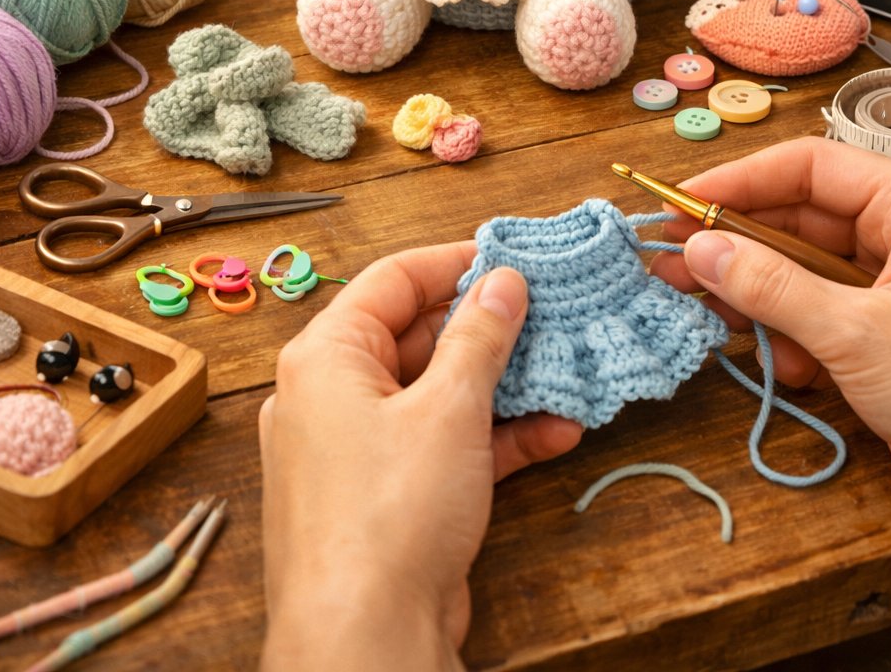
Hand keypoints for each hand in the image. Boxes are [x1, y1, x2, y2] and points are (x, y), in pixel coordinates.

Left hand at [259, 242, 581, 669]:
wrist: (365, 640)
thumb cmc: (389, 514)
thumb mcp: (449, 408)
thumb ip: (480, 336)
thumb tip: (503, 281)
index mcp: (325, 357)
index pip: (393, 279)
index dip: (455, 263)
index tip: (512, 257)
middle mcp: (331, 397)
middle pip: (418, 336)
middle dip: (489, 330)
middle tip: (551, 313)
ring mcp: (358, 451)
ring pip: (437, 395)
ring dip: (503, 386)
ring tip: (565, 370)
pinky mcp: (388, 498)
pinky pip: (442, 446)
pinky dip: (493, 438)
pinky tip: (557, 432)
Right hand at [650, 137, 890, 563]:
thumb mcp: (855, 333)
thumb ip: (771, 288)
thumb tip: (699, 249)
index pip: (813, 167)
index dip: (742, 181)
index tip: (682, 203)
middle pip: (803, 221)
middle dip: (740, 245)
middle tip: (673, 262)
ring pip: (806, 274)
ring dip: (760, 297)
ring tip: (709, 314)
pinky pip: (822, 319)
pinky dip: (794, 339)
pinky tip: (782, 367)